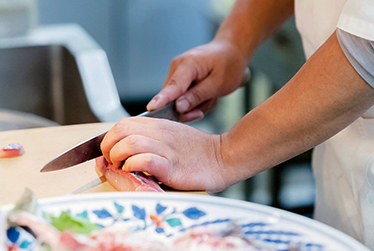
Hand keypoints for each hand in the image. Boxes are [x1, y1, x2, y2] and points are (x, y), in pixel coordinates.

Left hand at [100, 117, 228, 191]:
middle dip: (108, 147)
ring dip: (118, 157)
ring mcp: (166, 149)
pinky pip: (145, 160)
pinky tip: (135, 171)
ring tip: (122, 167)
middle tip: (113, 161)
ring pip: (129, 143)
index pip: (122, 124)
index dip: (109, 139)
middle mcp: (159, 134)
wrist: (223, 157)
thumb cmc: (198, 151)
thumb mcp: (172, 134)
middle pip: (120, 130)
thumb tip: (127, 146)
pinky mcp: (172, 166)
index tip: (111, 153)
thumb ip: (151, 136)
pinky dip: (133, 166)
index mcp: (158, 125)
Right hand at [147, 40, 248, 121]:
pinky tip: (207, 94)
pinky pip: (182, 98)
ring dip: (197, 104)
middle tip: (209, 102)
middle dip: (191, 108)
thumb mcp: (218, 83)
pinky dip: (196, 100)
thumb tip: (179, 107)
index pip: (172, 87)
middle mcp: (177, 68)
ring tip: (211, 94)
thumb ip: (197, 95)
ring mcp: (177, 73)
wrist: (231, 50)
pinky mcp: (179, 79)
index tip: (151, 107)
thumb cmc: (228, 64)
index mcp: (188, 65)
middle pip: (173, 99)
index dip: (162, 99)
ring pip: (178, 101)